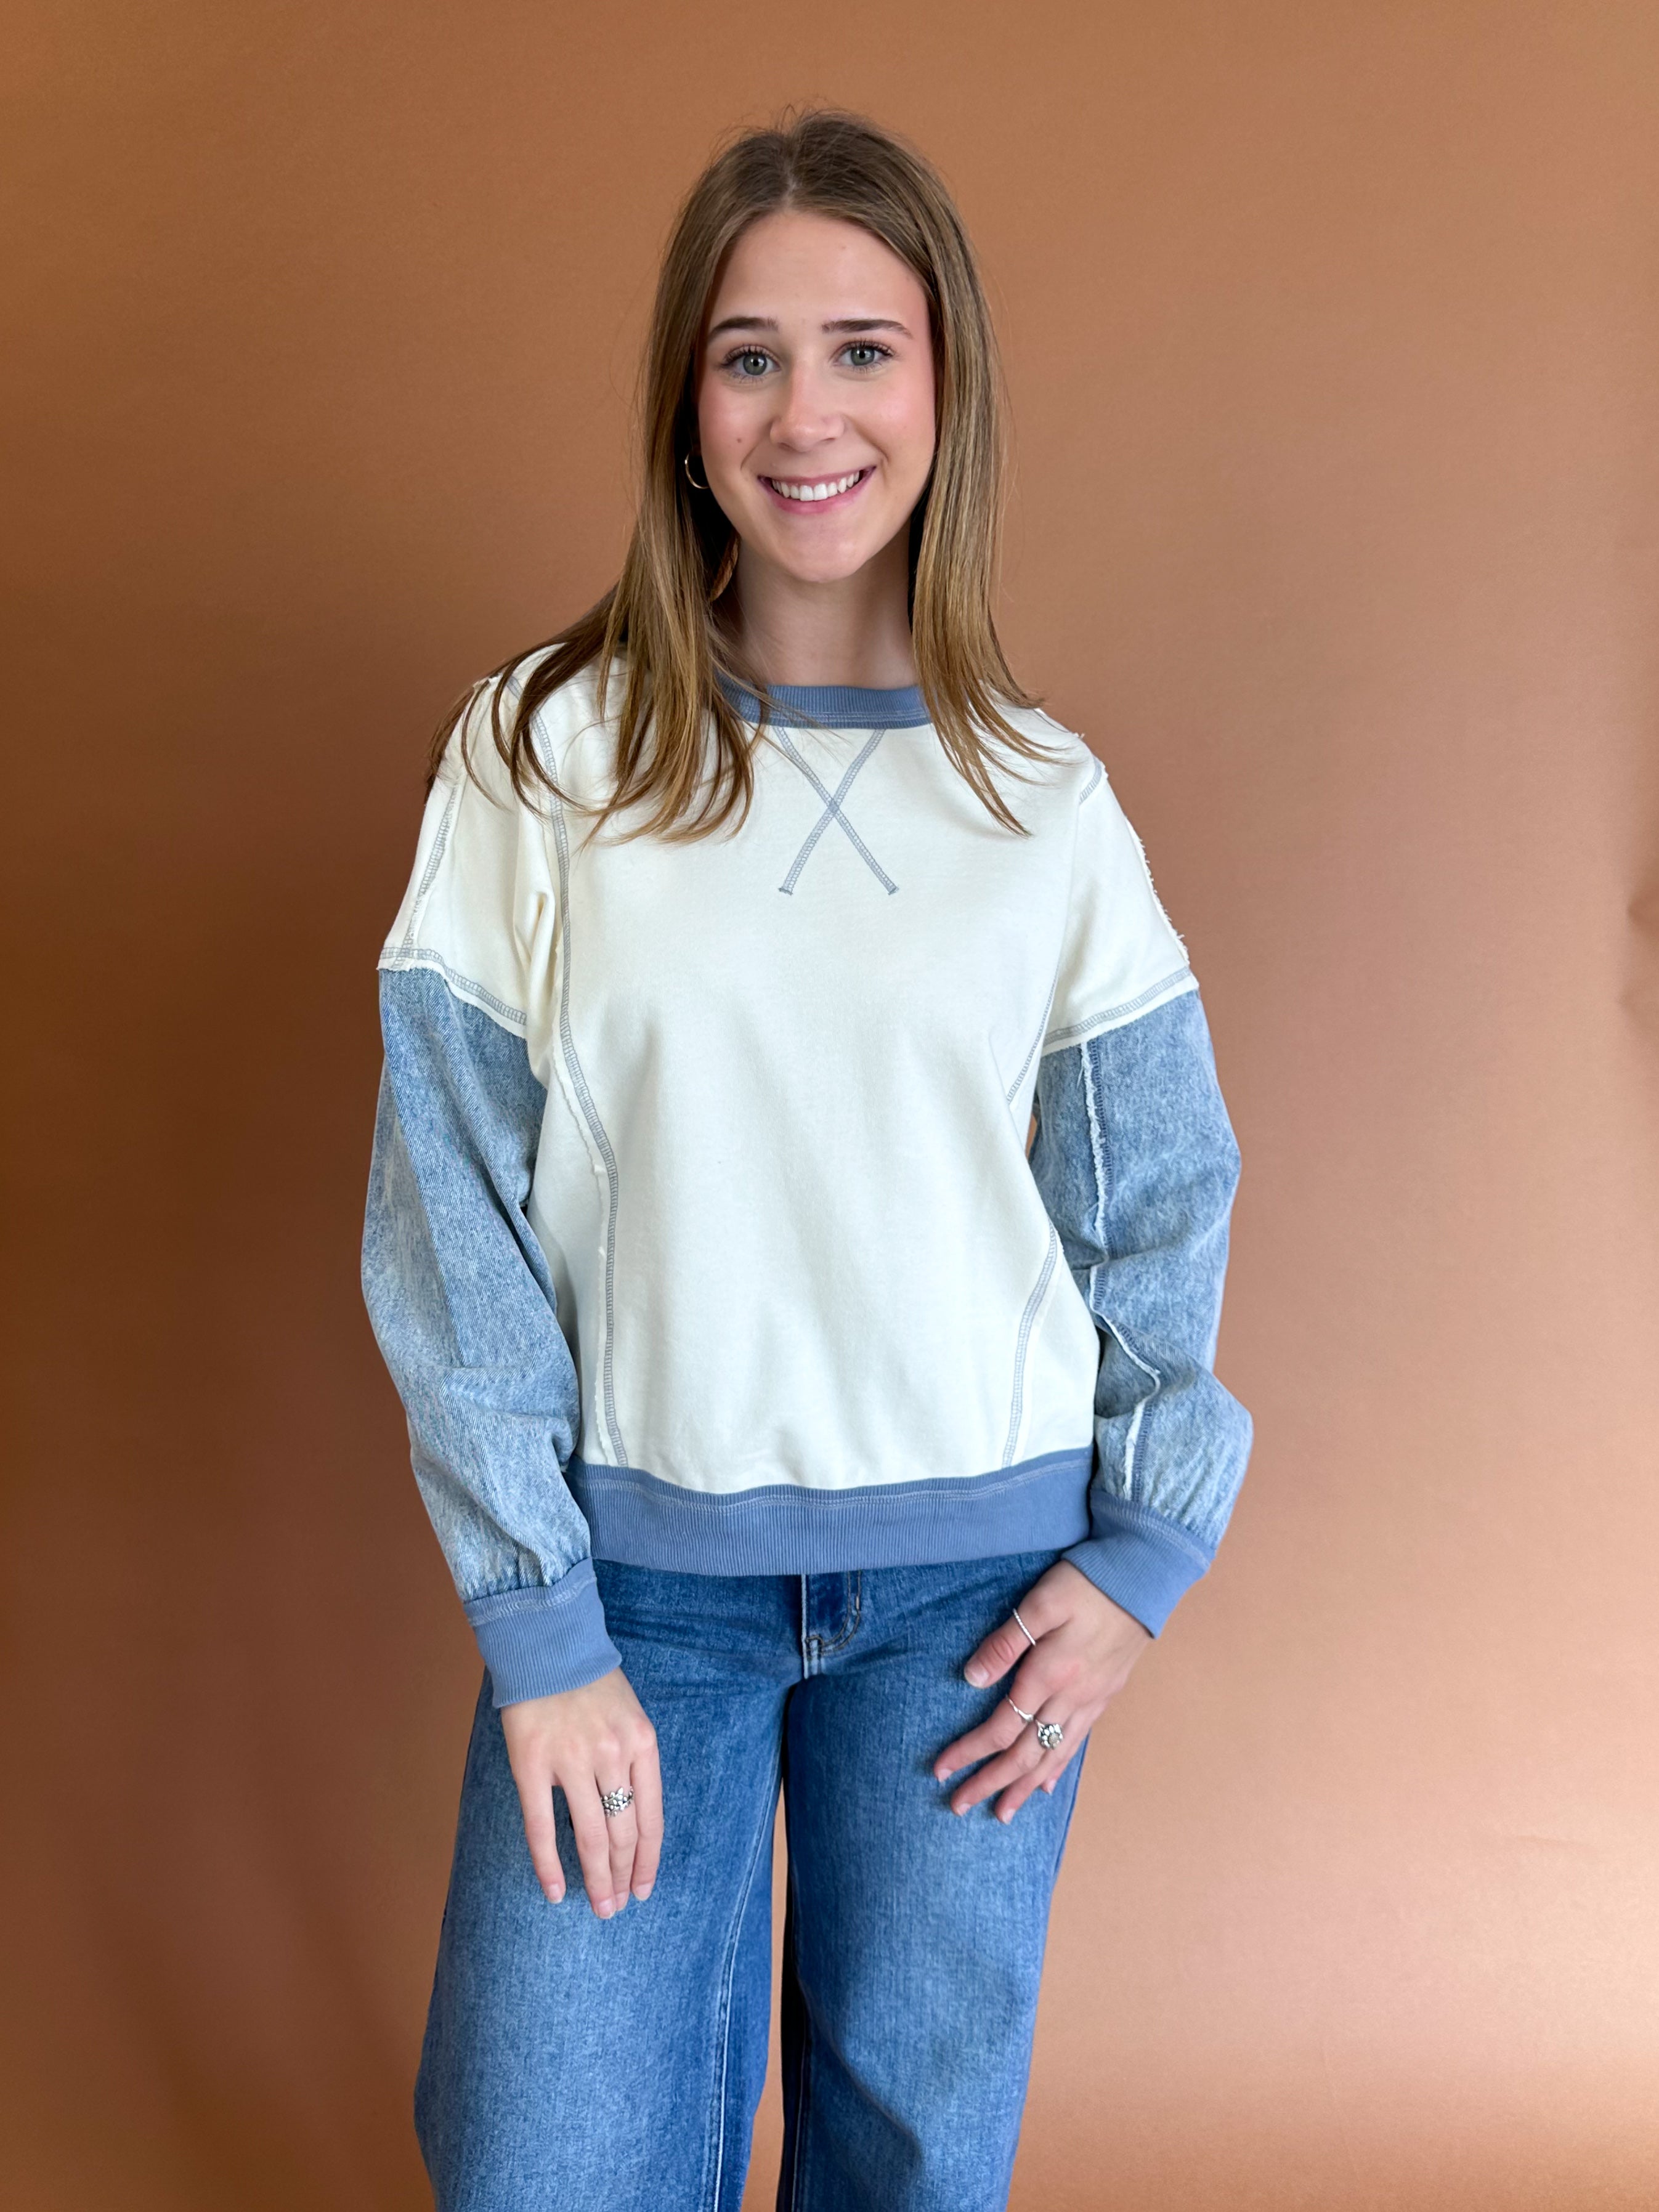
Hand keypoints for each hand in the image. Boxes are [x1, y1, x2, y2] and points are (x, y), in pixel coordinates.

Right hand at [499, 1668, 662, 1917]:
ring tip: (600, 1907)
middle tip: (617, 1907)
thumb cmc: (590, 1683)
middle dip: (623, 1877)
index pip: (651, 1818)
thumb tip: (631, 1821)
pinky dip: (549, 1864)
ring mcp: (571, 1760)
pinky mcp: (531, 1765)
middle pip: (623, 1834)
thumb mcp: (629, 1716)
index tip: (644, 1889)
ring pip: (589, 1836)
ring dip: (597, 1878)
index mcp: (641, 1743)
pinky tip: (554, 1891)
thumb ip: (633, 1762)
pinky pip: (541, 1827)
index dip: (648, 1861)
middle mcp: (612, 1754)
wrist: (547, 1644)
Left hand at [933, 1559, 1150, 1820]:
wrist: (1145, 1573)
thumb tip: (971, 1680)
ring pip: (1053, 1756)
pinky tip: (1047, 1783)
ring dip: (1024, 1786)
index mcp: (1049, 1674)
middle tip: (959, 1807)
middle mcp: (1071, 1696)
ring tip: (1002, 1813)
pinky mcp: (1106, 1694)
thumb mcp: (1040, 1602)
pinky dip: (1058, 1767)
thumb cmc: (1087, 1581)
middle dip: (990, 1782)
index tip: (941, 1770)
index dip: (969, 1752)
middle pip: (1025, 1753)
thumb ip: (1006, 1643)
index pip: (1000, 1727)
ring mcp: (1092, 1699)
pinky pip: (1078, 1742)